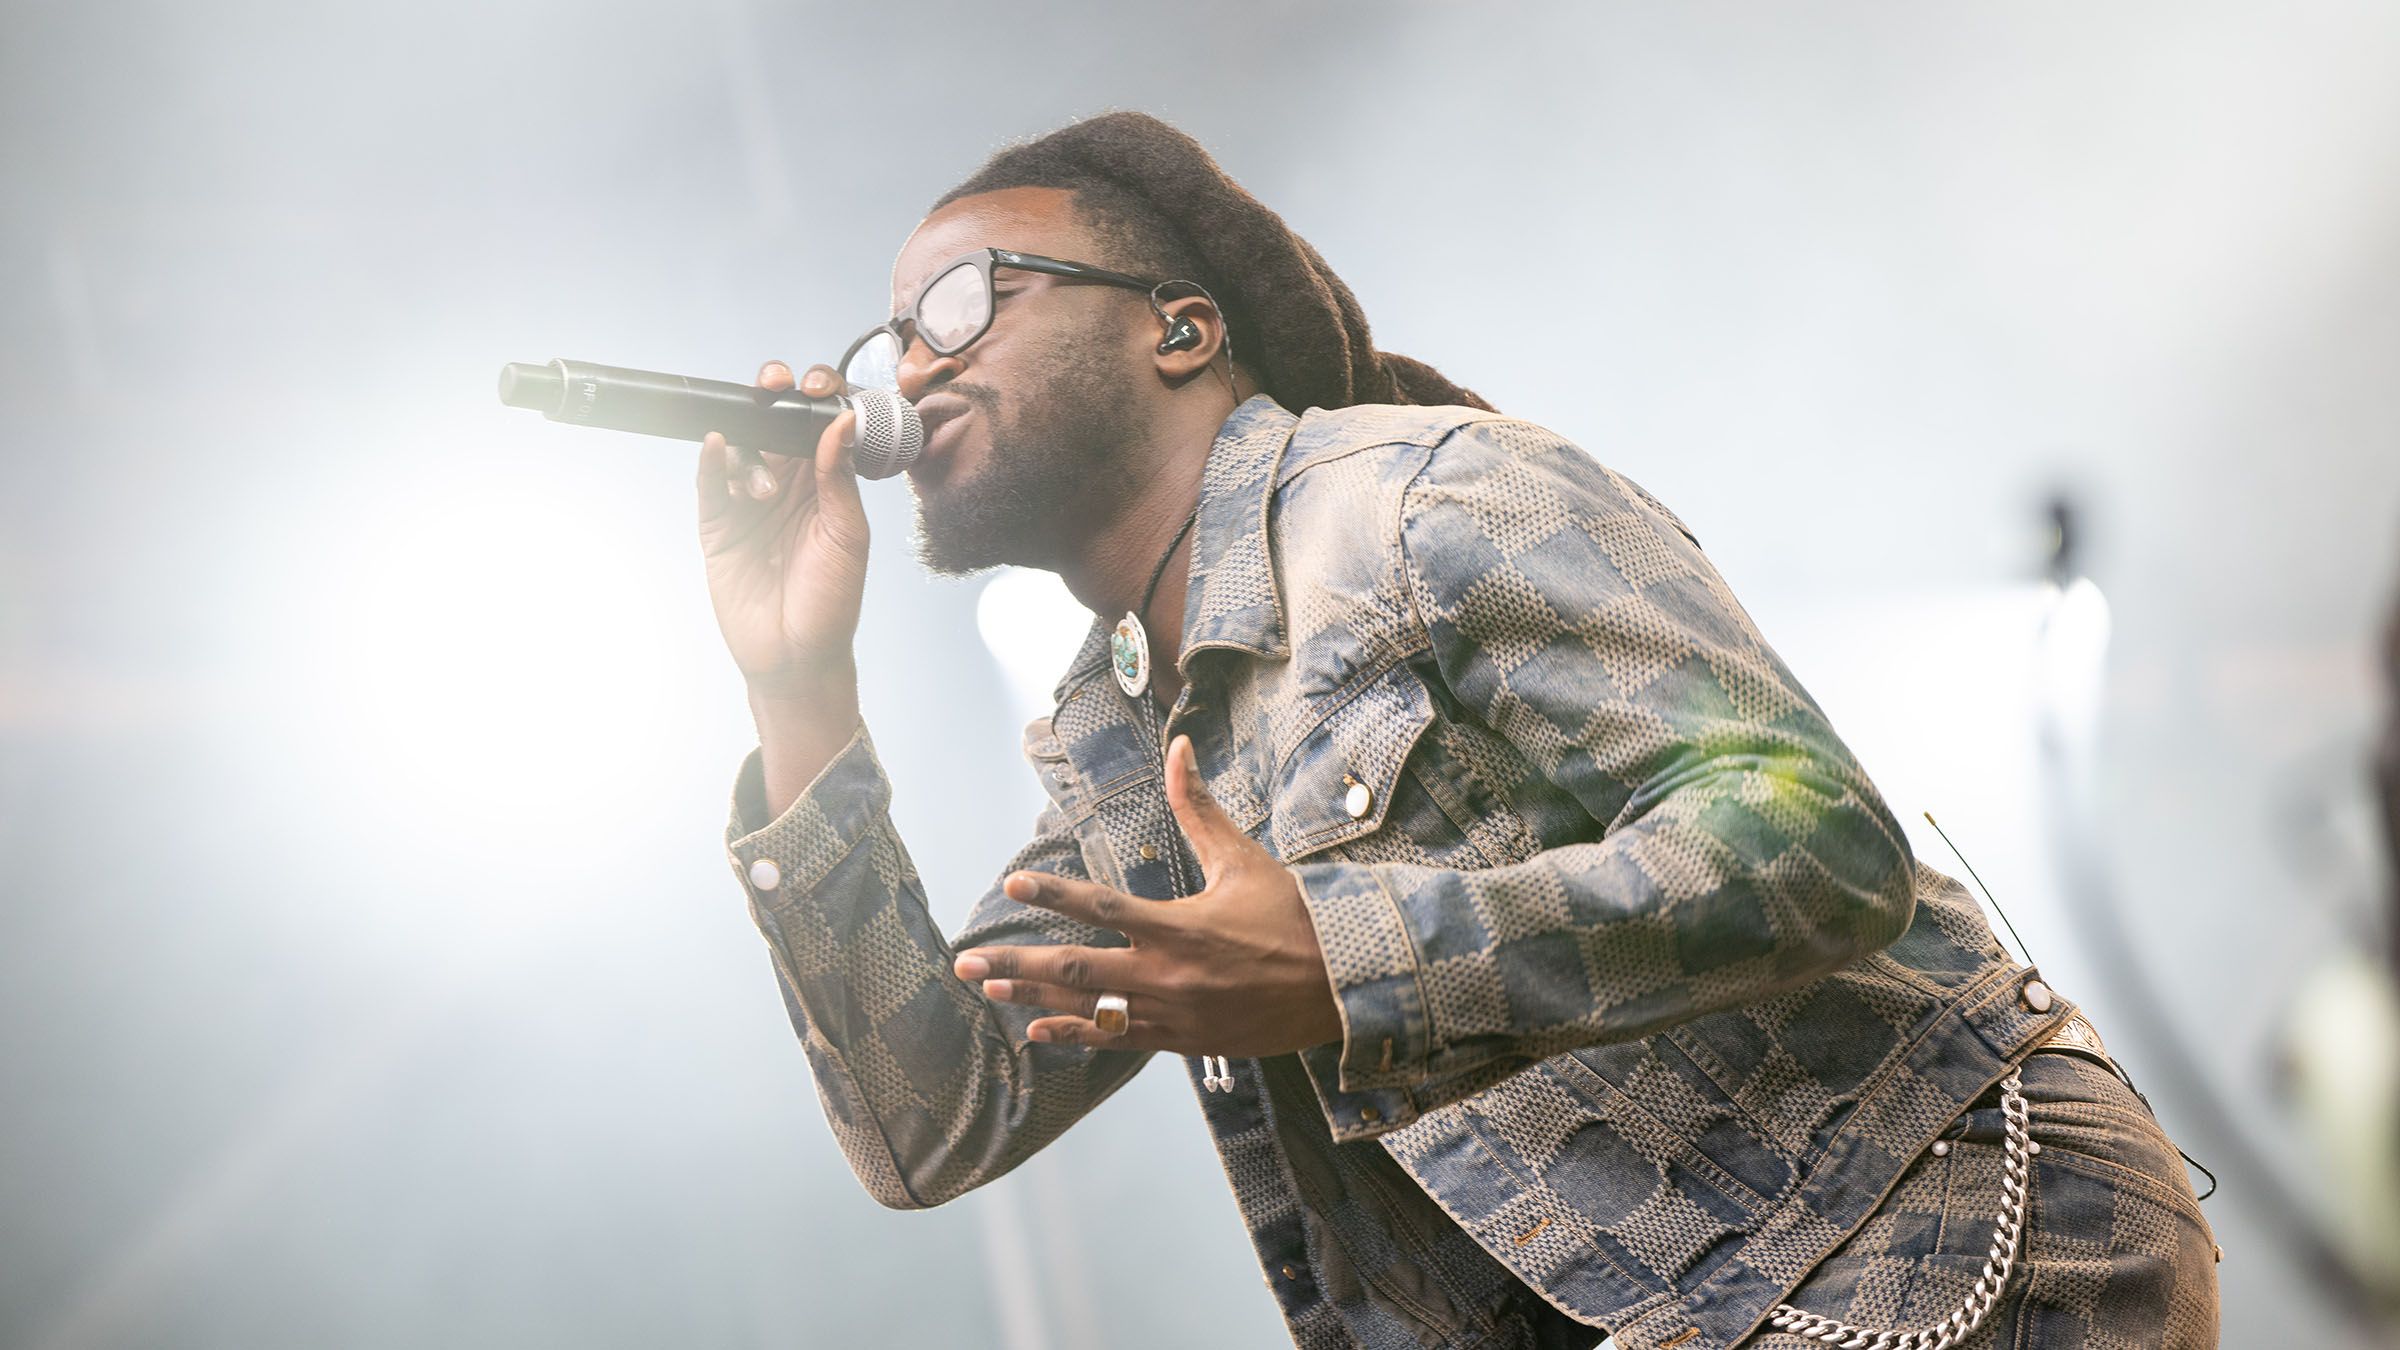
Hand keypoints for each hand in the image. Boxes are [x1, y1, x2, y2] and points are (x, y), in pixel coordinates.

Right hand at [695, 360, 867, 699]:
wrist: (796, 657)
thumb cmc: (832, 602)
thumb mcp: (848, 538)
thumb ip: (839, 479)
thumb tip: (842, 421)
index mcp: (825, 483)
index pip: (819, 425)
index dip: (819, 397)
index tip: (819, 386)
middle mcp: (787, 485)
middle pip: (774, 424)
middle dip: (773, 396)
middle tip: (775, 385)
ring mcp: (748, 503)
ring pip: (740, 448)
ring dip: (749, 453)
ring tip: (762, 493)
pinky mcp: (718, 525)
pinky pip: (710, 483)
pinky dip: (711, 461)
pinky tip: (716, 445)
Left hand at [952, 736, 1346, 1055]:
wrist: (1342, 989)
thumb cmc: (1295, 918)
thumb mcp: (1243, 860)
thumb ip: (1198, 808)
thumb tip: (1177, 746)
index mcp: (1181, 926)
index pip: (1103, 907)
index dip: (1055, 894)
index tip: (1013, 883)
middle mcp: (1167, 974)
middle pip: (1075, 970)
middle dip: (1015, 963)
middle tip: (966, 963)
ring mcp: (1172, 1014)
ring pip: (1087, 1010)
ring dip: (1033, 998)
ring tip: (989, 988)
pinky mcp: (1181, 1041)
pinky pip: (1117, 1041)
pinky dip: (1074, 1035)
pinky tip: (1036, 1030)